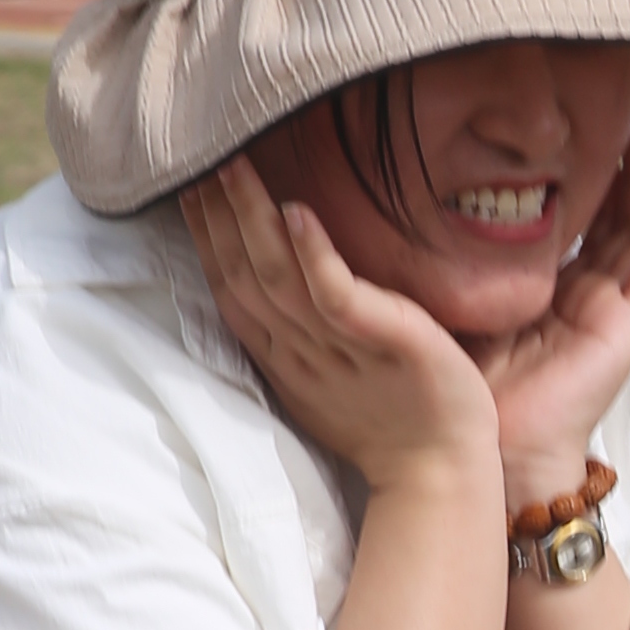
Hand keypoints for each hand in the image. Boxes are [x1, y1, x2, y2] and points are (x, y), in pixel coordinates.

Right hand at [184, 153, 501, 500]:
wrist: (440, 473)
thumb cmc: (394, 418)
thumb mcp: (330, 371)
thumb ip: (304, 326)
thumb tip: (285, 274)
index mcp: (284, 354)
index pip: (231, 286)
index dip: (206, 235)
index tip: (188, 184)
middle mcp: (299, 348)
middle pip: (243, 273)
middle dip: (216, 214)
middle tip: (197, 156)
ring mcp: (337, 347)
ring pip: (277, 277)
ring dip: (252, 218)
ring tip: (233, 165)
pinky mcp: (383, 342)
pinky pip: (337, 296)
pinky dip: (314, 254)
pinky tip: (298, 212)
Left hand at [472, 121, 629, 497]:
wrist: (496, 446)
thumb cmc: (473, 388)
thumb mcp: (465, 308)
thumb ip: (465, 267)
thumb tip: (425, 217)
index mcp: (553, 292)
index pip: (585, 226)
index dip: (597, 181)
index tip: (602, 133)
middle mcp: (589, 296)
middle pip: (623, 222)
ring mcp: (614, 310)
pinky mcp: (628, 327)